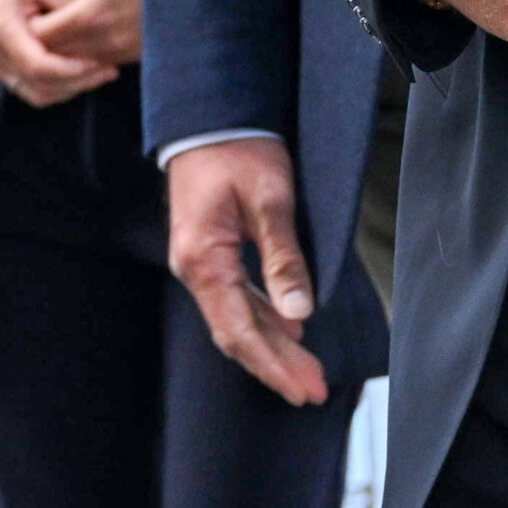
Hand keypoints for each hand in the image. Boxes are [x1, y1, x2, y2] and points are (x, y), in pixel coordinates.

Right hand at [0, 0, 119, 107]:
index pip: (39, 66)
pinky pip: (29, 87)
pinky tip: (80, 74)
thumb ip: (66, 6)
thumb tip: (95, 30)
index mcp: (3, 30)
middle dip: (78, 83)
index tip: (100, 64)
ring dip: (69, 89)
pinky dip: (55, 87)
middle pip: (39, 86)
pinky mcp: (0, 66)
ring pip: (35, 93)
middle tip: (109, 71)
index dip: (72, 70)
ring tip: (100, 74)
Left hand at [28, 0, 143, 68]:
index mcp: (89, 15)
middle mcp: (103, 41)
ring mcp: (123, 52)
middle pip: (56, 54)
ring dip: (67, 49)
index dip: (30, 23)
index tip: (33, 6)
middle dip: (45, 40)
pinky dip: (91, 54)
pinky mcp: (139, 55)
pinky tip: (98, 30)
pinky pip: (103, 63)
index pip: (40, 36)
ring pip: (78, 63)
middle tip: (45, 16)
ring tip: (68, 23)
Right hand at [166, 137, 327, 406]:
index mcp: (204, 261)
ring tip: (306, 372)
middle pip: (237, 333)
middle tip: (312, 391)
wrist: (207, 116)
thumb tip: (301, 311)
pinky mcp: (210, 252)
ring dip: (272, 346)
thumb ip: (283, 256)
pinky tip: (288, 330)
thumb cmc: (239, 149)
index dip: (273, 364)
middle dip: (276, 365)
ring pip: (237, 319)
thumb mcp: (270, 198)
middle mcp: (195, 269)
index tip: (303, 387)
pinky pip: (236, 298)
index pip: (240, 330)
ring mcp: (200, 263)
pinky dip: (264, 318)